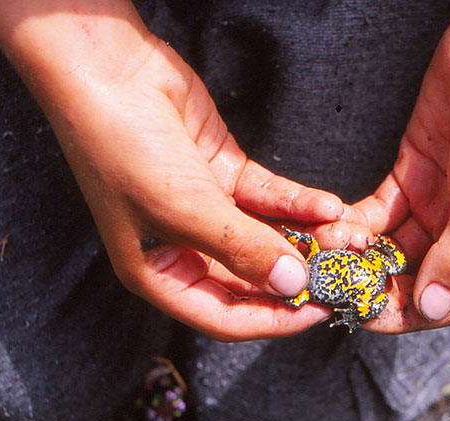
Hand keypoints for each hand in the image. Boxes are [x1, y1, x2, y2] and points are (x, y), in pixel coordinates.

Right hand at [0, 0, 345, 340]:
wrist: (106, 72)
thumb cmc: (123, 150)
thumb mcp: (183, 209)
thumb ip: (241, 249)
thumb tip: (293, 284)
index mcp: (160, 274)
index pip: (224, 316)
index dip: (273, 320)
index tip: (320, 310)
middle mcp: (184, 248)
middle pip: (251, 278)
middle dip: (297, 275)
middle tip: (342, 271)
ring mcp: (207, 210)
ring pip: (266, 235)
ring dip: (304, 237)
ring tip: (343, 236)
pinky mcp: (224, 173)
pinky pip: (268, 198)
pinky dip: (297, 203)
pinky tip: (327, 206)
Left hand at [342, 0, 449, 332]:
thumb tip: (430, 310)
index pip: (446, 302)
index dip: (403, 314)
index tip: (360, 314)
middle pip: (412, 278)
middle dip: (372, 284)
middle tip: (330, 284)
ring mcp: (437, 205)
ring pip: (390, 248)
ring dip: (358, 255)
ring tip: (324, 252)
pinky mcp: (411, 177)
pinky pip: (378, 215)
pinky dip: (355, 224)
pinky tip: (331, 226)